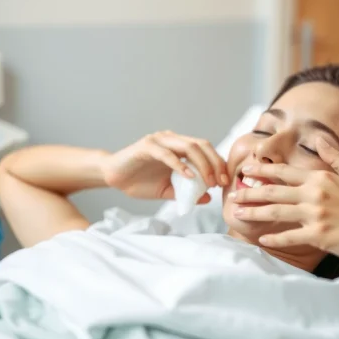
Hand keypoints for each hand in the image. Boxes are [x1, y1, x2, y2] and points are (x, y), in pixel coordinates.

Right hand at [101, 131, 228, 200]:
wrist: (114, 177)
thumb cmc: (140, 182)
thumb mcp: (167, 191)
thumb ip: (186, 193)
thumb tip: (208, 198)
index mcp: (179, 147)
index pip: (206, 149)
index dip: (218, 163)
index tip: (224, 182)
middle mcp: (172, 139)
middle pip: (201, 145)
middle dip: (215, 163)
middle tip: (220, 182)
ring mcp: (159, 140)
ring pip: (188, 146)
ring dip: (202, 164)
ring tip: (207, 181)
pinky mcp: (146, 146)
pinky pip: (167, 154)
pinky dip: (180, 165)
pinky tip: (188, 177)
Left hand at [229, 138, 338, 268]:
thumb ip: (336, 157)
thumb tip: (320, 137)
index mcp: (322, 178)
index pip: (285, 172)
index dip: (263, 170)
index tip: (246, 169)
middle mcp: (315, 194)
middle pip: (273, 192)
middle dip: (250, 192)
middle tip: (232, 194)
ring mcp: (316, 215)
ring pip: (276, 213)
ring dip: (254, 213)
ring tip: (237, 213)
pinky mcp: (319, 237)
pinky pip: (290, 236)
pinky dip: (274, 239)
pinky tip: (261, 240)